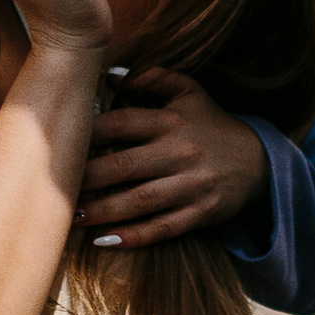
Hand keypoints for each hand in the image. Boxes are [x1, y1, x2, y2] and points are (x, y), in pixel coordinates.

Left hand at [77, 69, 270, 247]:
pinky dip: (134, 237)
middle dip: (87, 178)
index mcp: (172, 121)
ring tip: (71, 217)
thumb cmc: (211, 123)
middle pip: (125, 166)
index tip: (60, 143)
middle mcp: (181, 152)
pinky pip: (163, 228)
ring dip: (103, 211)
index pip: (123, 123)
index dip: (89, 132)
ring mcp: (192, 185)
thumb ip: (153, 77)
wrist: (260, 161)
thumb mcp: (190, 92)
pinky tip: (105, 241)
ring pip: (140, 201)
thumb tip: (111, 74)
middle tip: (55, 187)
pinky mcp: (201, 213)